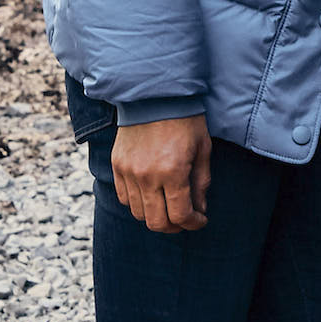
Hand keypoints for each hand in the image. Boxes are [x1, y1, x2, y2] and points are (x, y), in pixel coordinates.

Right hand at [111, 113, 212, 232]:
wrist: (154, 94)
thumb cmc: (185, 120)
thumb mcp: (202, 150)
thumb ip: (201, 183)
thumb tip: (200, 210)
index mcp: (172, 172)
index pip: (180, 216)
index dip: (193, 224)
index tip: (200, 220)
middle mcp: (147, 176)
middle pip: (156, 222)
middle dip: (174, 227)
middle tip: (185, 219)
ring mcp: (128, 172)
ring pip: (138, 213)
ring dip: (155, 216)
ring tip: (168, 207)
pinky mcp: (117, 165)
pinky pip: (124, 197)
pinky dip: (138, 203)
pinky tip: (151, 195)